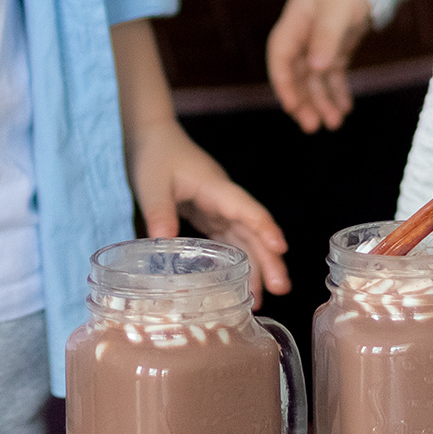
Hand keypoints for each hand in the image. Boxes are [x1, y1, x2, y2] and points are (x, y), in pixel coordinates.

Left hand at [127, 120, 291, 296]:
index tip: (280, 248)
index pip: (246, 208)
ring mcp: (219, 207)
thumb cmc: (155, 155)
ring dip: (258, 265)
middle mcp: (223, 199)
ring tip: (266, 297)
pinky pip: (230, 240)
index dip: (264, 227)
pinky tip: (243, 282)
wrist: (153, 136)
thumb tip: (163, 241)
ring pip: (245, 238)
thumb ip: (159, 211)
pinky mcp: (210, 215)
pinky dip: (239, 261)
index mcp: (215, 187)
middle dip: (269, 258)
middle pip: (253, 229)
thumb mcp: (152, 183)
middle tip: (281, 287)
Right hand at [266, 0, 374, 133]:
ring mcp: (317, 45)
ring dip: (322, 101)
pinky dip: (337, 92)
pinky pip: (332, 76)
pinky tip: (345, 108)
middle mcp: (302, 38)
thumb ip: (325, 37)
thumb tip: (315, 66)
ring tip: (334, 122)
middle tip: (313, 126)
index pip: (280, 59)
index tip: (292, 107)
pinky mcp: (334, 50)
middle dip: (303, 101)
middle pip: (295, 75)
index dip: (283, 84)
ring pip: (314, 80)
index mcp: (293, 25)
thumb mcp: (336, 9)